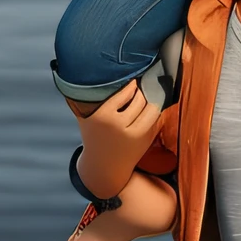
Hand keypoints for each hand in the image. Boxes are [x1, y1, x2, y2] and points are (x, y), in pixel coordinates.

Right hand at [75, 79, 163, 198]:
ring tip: (149, 92)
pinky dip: (154, 109)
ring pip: (150, 107)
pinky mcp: (144, 139)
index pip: (124, 92)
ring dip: (151, 97)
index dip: (132, 84)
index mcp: (101, 116)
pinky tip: (151, 104)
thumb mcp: (86, 117)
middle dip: (143, 90)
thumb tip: (96, 74)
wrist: (103, 166)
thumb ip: (88, 98)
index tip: (133, 79)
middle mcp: (117, 125)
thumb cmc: (94, 135)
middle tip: (143, 83)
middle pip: (139, 99)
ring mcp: (133, 133)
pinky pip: (154, 117)